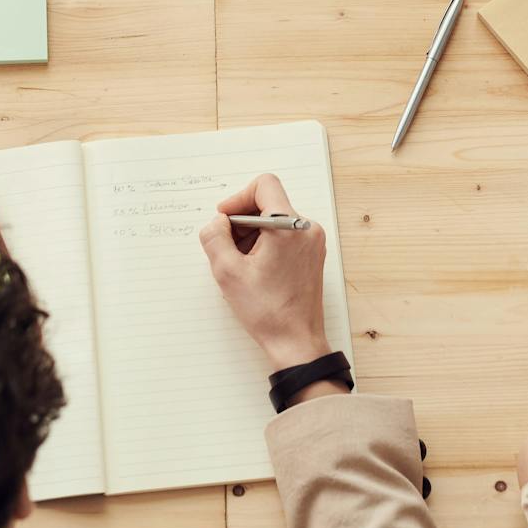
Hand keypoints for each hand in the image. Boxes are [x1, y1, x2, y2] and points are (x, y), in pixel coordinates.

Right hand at [198, 174, 330, 372]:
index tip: (225, 220)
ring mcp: (312, 242)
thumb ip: (215, 237)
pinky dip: (266, 246)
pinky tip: (255, 271)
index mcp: (289, 227)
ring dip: (252, 236)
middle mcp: (306, 229)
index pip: (264, 185)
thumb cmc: (267, 312)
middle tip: (228, 249)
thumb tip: (218, 222)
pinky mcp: (312, 255)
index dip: (238, 198)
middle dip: (242, 222)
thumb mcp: (227, 272)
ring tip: (242, 265)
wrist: (296, 342)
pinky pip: (284, 236)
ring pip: (275, 221)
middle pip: (268, 204)